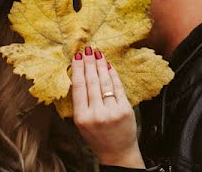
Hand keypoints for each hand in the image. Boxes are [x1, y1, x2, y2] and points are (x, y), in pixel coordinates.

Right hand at [71, 46, 143, 167]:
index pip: (78, 87)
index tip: (76, 56)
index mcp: (82, 118)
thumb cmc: (97, 136)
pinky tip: (109, 65)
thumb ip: (81, 102)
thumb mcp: (82, 123)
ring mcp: (112, 111)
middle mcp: (96, 114)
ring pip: (105, 82)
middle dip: (89, 63)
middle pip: (92, 82)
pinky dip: (113, 75)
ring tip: (97, 54)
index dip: (78, 69)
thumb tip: (80, 75)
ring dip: (101, 65)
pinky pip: (118, 87)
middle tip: (87, 49)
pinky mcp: (125, 109)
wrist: (117, 152)